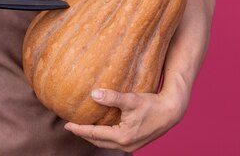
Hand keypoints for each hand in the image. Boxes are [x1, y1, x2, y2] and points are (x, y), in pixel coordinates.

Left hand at [64, 85, 187, 151]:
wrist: (172, 111)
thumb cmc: (152, 105)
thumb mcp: (131, 100)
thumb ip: (112, 97)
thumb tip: (93, 94)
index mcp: (122, 136)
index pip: (94, 134)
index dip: (79, 129)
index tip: (67, 124)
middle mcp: (126, 145)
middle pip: (98, 141)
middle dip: (84, 134)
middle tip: (71, 126)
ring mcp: (131, 145)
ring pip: (106, 142)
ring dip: (94, 136)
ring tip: (82, 127)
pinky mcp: (135, 141)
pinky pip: (113, 141)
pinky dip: (104, 135)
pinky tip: (100, 127)